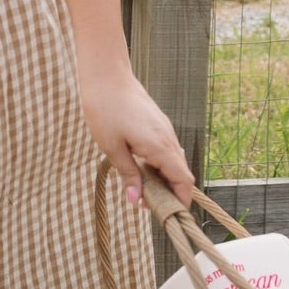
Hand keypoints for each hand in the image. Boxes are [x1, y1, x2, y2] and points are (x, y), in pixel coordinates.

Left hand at [80, 71, 195, 208]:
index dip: (180, 201)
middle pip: (181, 173)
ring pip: (173, 161)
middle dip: (170, 193)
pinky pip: (165, 149)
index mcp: (160, 146)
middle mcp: (168, 137)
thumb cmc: (104, 108)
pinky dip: (159, 164)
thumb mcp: (111, 147)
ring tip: (142, 190)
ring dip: (163, 178)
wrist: (105, 73)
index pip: (183, 181)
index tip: (167, 216)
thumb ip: (128, 174)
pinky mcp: (157, 122)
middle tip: (148, 207)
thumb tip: (137, 201)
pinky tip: (141, 168)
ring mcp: (164, 128)